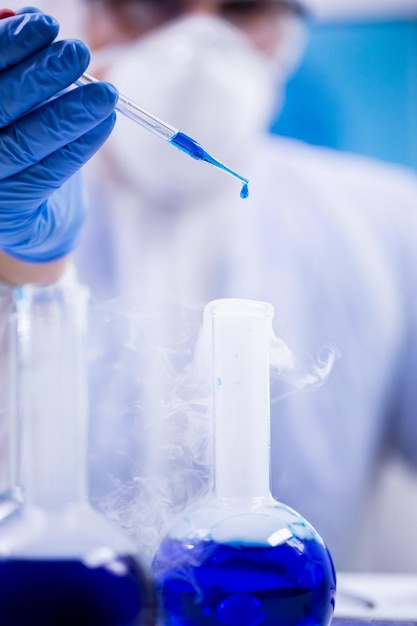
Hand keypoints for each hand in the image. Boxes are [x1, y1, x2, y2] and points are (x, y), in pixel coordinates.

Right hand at [0, 9, 117, 262]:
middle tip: (78, 52)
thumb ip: (11, 62)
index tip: (45, 24)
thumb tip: (20, 15)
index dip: (8, 46)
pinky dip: (78, 146)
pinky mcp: (8, 213)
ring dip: (68, 113)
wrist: (26, 214)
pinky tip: (104, 123)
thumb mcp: (11, 97)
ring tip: (105, 93)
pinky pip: (47, 175)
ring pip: (25, 142)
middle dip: (40, 76)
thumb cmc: (15, 140)